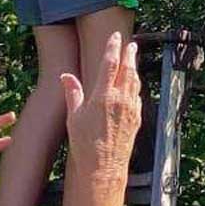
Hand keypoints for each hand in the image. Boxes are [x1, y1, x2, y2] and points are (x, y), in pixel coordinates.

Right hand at [61, 32, 142, 180]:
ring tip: (133, 59)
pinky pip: (138, 96)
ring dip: (134, 68)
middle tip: (130, 44)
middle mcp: (120, 99)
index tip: (115, 37)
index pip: (110, 63)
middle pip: (128, 69)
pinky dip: (136, 85)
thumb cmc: (85, 145)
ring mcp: (131, 108)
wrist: (104, 168)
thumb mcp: (74, 117)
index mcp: (103, 96)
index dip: (113, 47)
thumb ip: (73, 93)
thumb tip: (66, 76)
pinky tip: (133, 84)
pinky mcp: (137, 118)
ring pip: (135, 81)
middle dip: (129, 54)